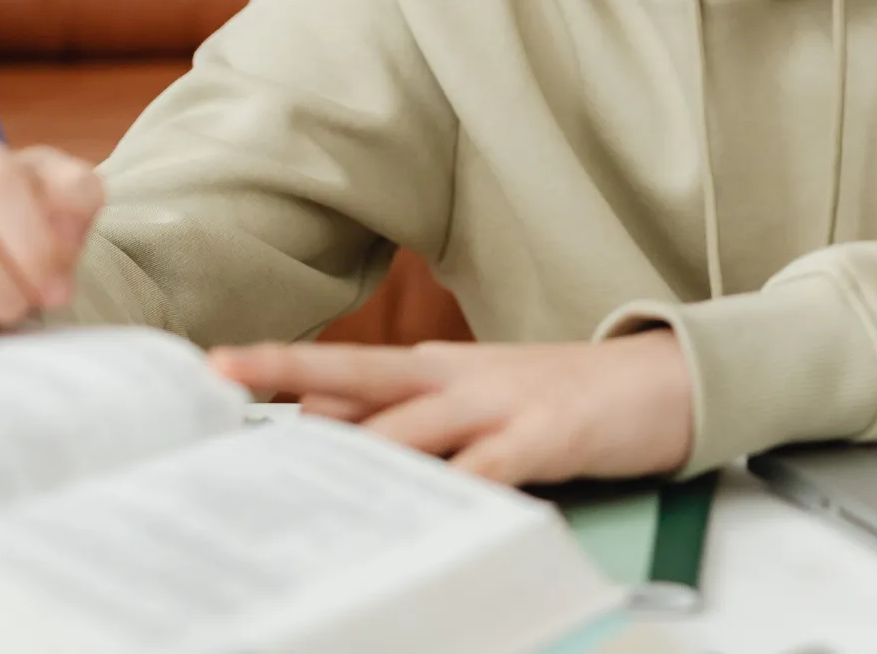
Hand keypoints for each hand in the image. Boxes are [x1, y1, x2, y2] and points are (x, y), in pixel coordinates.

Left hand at [208, 331, 694, 485]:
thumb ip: (408, 415)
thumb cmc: (562, 399)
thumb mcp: (478, 399)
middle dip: (288, 371)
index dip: (279, 372)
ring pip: (413, 423)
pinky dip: (459, 487)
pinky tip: (427, 507)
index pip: (344, 372)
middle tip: (221, 370)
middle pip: (360, 372)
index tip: (212, 371)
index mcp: (437, 368)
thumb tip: (321, 429)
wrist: (663, 380)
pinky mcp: (548, 432)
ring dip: (354, 445)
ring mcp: (503, 401)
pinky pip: (492, 467)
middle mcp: (458, 377)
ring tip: (297, 470)